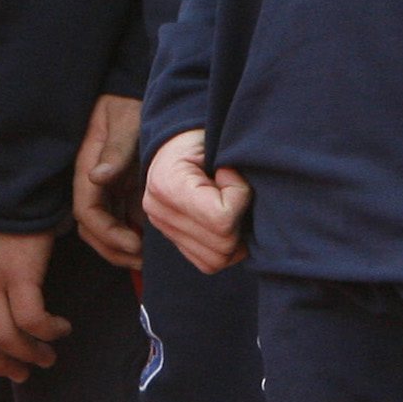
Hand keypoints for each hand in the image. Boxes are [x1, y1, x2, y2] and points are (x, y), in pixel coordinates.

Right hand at [74, 93, 144, 269]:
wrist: (132, 95)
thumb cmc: (127, 105)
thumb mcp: (124, 122)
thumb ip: (114, 150)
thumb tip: (97, 177)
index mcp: (88, 169)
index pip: (87, 213)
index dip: (108, 235)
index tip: (135, 245)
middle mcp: (93, 184)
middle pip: (92, 230)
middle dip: (114, 250)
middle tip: (143, 260)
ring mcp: (106, 188)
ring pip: (106, 229)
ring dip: (124, 247)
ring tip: (150, 257)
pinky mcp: (120, 189)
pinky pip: (122, 220)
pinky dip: (135, 235)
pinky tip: (156, 239)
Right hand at [143, 129, 250, 272]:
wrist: (176, 140)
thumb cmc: (200, 138)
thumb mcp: (216, 143)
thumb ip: (231, 172)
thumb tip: (244, 197)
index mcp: (166, 185)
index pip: (221, 220)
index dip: (239, 197)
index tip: (229, 173)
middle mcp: (158, 211)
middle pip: (221, 246)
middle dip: (239, 222)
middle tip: (234, 192)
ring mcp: (162, 228)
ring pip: (215, 260)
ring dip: (233, 238)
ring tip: (229, 208)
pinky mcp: (172, 239)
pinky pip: (207, 262)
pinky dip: (224, 248)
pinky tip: (224, 223)